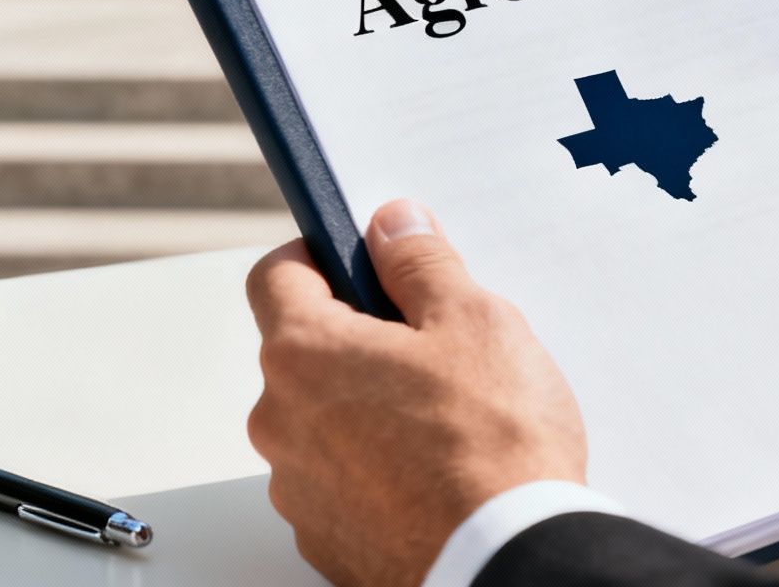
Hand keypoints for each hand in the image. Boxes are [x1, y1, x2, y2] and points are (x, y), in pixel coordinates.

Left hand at [246, 199, 586, 586]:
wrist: (504, 562)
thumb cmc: (492, 446)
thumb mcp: (473, 321)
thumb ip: (421, 262)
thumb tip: (392, 225)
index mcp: (304, 353)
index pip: (275, 275)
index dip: (319, 255)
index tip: (359, 258)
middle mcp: (281, 421)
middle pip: (304, 351)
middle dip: (359, 339)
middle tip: (431, 347)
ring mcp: (298, 487)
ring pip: (323, 420)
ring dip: (366, 408)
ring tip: (445, 420)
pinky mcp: (324, 538)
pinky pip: (340, 481)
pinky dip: (375, 469)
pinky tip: (435, 473)